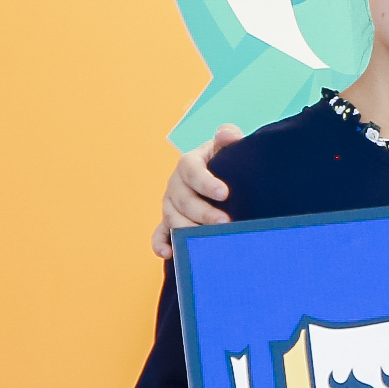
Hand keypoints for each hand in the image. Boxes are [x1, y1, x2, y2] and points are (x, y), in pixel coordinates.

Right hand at [150, 124, 244, 257]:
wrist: (219, 181)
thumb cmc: (224, 164)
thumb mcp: (227, 148)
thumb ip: (229, 138)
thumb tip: (227, 133)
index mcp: (188, 164)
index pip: (191, 169)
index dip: (206, 181)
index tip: (225, 193)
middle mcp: (176, 185)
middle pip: (183, 199)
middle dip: (203, 212)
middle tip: (226, 222)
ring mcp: (170, 205)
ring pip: (172, 218)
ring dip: (188, 229)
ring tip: (209, 240)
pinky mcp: (168, 223)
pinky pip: (159, 234)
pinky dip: (161, 244)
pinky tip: (169, 254)